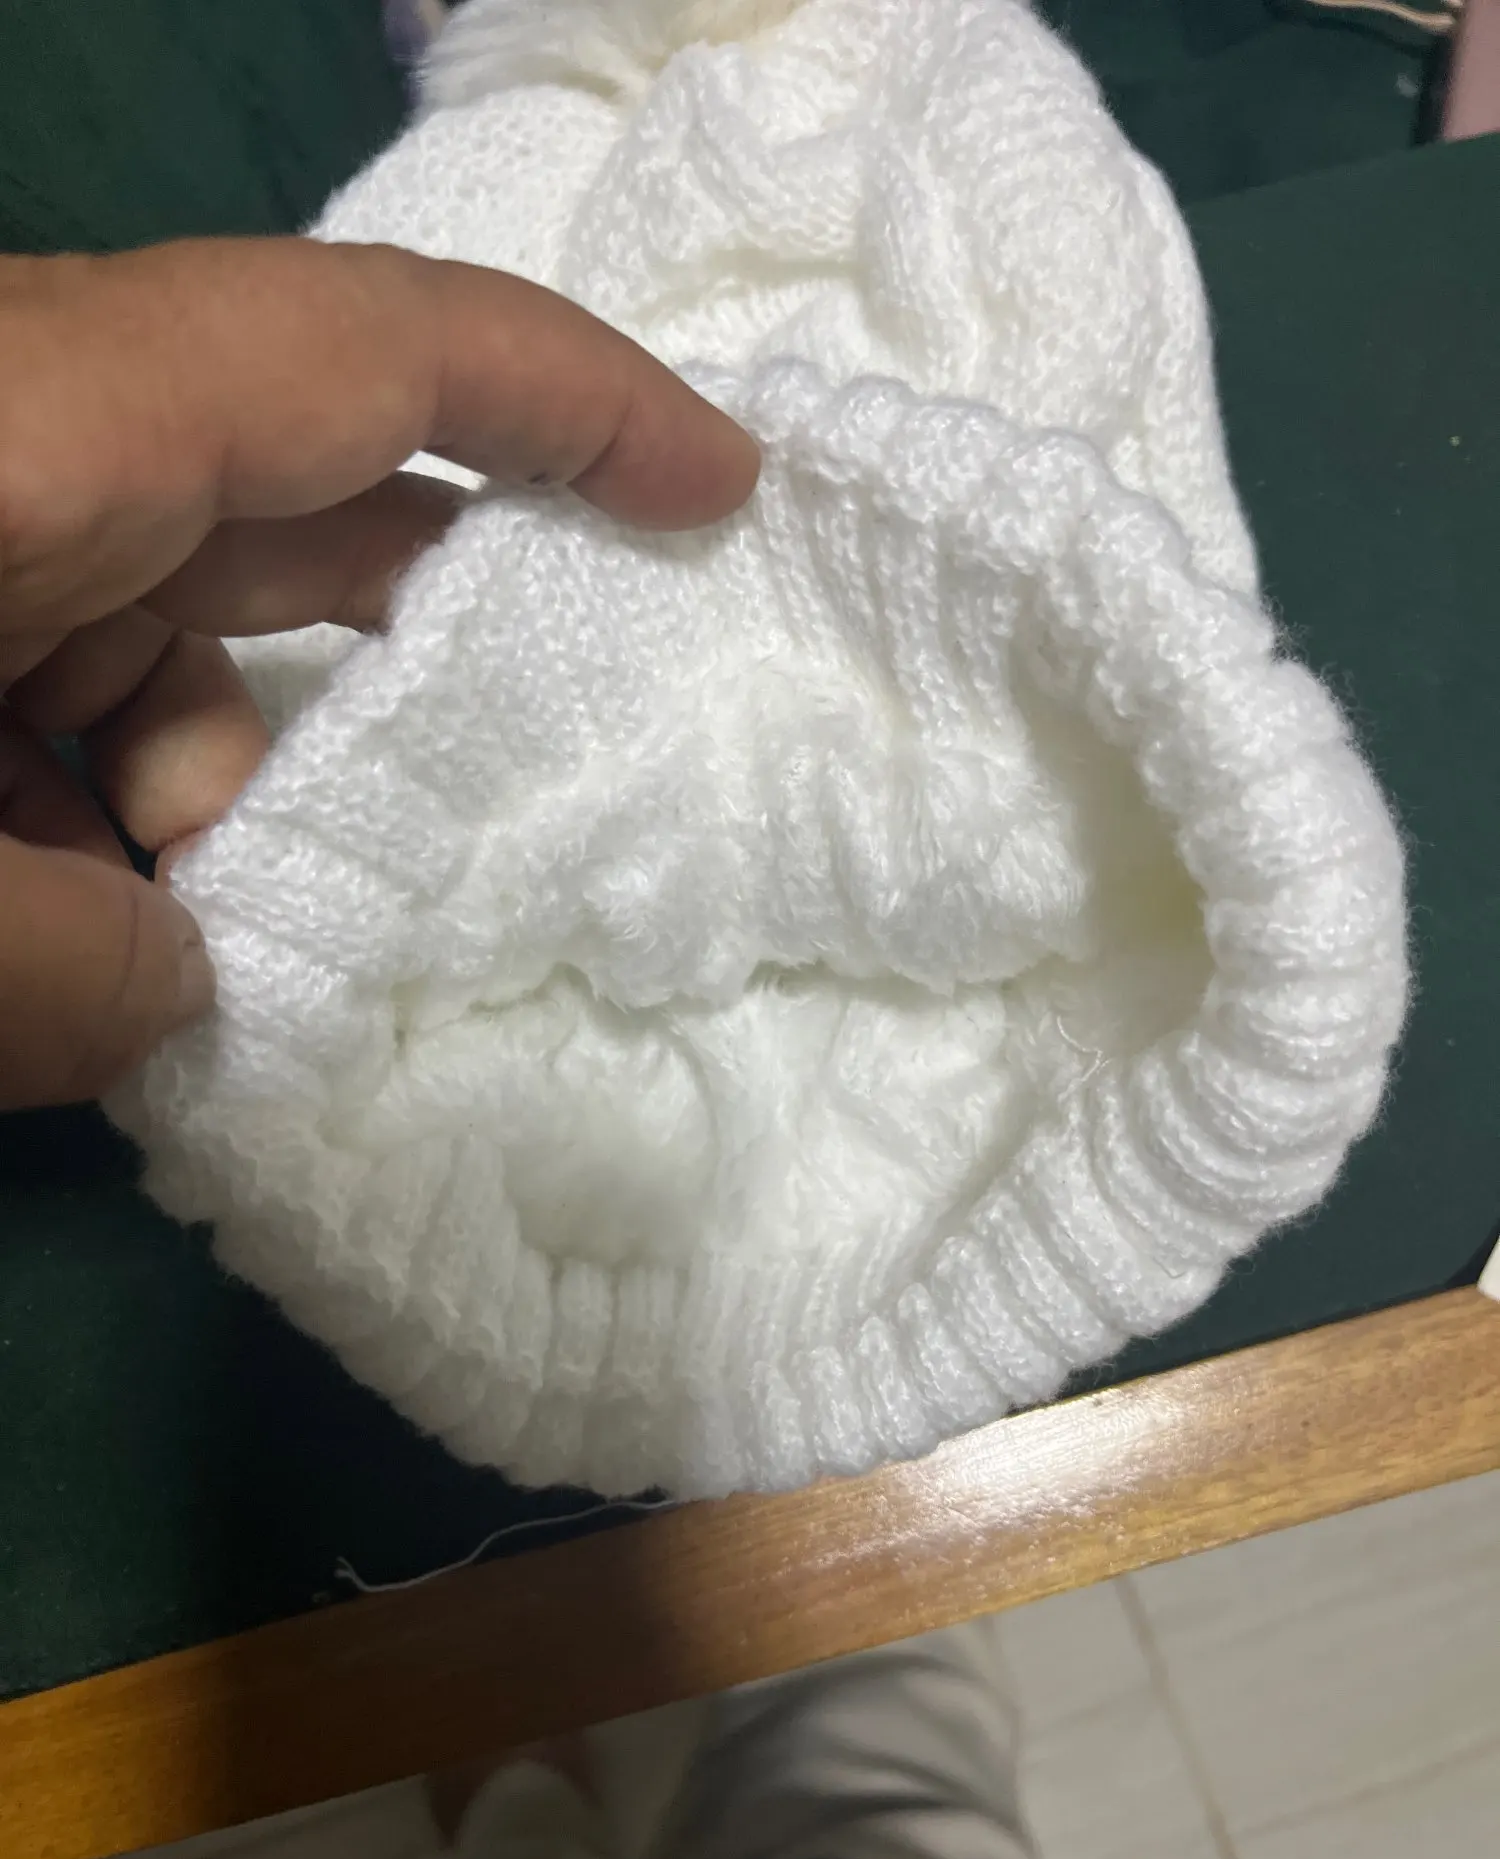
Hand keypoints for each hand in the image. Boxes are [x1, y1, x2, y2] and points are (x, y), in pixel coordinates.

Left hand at [0, 239, 758, 1109]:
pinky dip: (89, 790)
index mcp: (37, 430)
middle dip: (419, 655)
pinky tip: (68, 923)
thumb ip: (92, 977)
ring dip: (213, 781)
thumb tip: (195, 998)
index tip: (724, 495)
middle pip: (290, 494)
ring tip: (200, 942)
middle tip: (536, 768)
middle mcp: (16, 426)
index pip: (368, 349)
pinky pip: (47, 652)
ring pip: (157, 608)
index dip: (575, 404)